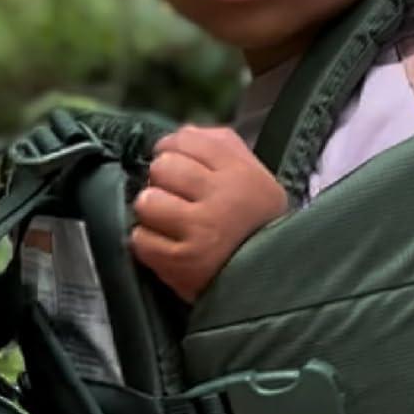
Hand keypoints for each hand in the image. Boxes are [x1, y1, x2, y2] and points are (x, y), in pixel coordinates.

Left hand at [131, 126, 288, 301]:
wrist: (273, 281)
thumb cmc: (256, 225)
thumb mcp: (255, 178)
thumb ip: (221, 146)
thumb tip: (181, 132)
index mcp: (241, 172)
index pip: (186, 139)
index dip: (172, 150)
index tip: (177, 168)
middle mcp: (222, 197)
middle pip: (162, 166)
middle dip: (162, 182)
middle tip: (175, 199)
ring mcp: (201, 230)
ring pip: (146, 201)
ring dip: (152, 213)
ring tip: (169, 224)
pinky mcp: (182, 262)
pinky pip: (140, 239)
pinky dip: (148, 244)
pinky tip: (167, 247)